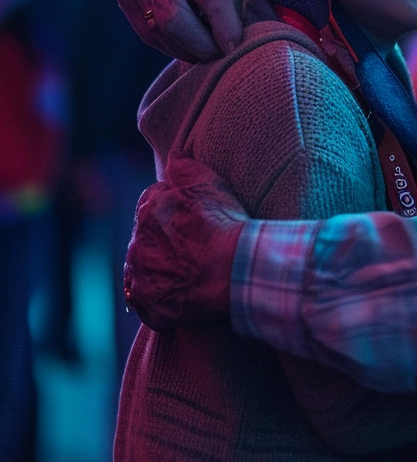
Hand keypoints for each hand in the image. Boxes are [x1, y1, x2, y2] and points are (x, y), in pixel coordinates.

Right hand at [116, 0, 244, 61]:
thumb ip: (233, 0)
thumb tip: (236, 41)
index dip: (223, 24)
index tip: (235, 47)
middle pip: (174, 20)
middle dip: (200, 46)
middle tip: (220, 55)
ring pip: (160, 32)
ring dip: (186, 49)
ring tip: (207, 48)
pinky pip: (147, 32)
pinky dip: (170, 45)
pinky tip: (187, 43)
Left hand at [123, 154, 246, 330]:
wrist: (234, 270)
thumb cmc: (223, 224)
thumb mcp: (207, 182)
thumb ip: (183, 165)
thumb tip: (173, 154)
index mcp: (147, 211)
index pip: (150, 202)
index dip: (170, 208)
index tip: (189, 216)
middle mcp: (137, 245)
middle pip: (145, 237)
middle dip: (162, 238)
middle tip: (191, 244)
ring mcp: (141, 279)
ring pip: (143, 269)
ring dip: (157, 267)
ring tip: (186, 269)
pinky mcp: (150, 307)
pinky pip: (148, 301)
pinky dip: (160, 297)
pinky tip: (180, 292)